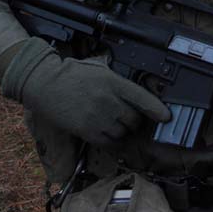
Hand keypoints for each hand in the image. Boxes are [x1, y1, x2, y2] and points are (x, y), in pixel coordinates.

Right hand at [1, 37, 170, 146]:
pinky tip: (104, 132)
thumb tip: (133, 95)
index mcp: (113, 82)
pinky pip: (108, 142)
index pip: (142, 98)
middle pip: (133, 119)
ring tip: (111, 122)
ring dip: (121, 131)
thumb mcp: (99, 69)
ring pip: (122, 132)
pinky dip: (110, 140)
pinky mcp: (87, 130)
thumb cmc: (73, 74)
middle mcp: (108, 100)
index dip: (157, 109)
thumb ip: (116, 81)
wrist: (46, 83)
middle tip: (125, 116)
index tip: (166, 117)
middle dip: (133, 120)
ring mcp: (98, 117)